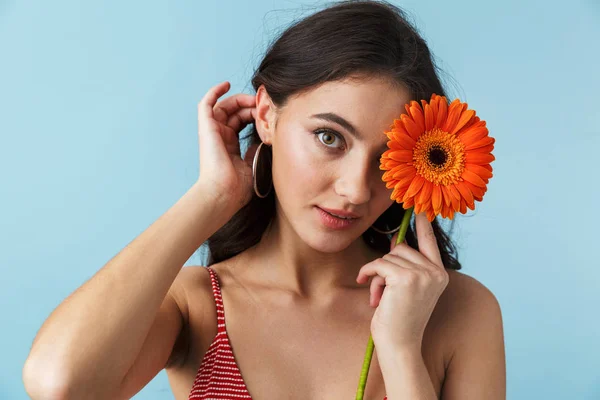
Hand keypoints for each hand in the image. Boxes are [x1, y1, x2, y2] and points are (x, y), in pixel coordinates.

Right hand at [196, 81, 257, 210]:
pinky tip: (226, 84)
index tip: (269, 112)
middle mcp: (220, 138)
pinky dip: (214, 92)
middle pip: (234, 113)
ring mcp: (212, 132)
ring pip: (224, 106)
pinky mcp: (206, 128)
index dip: (254, 115)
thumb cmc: (237, 188)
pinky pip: (206, 104)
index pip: (241, 123)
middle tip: (265, 104)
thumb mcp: (252, 167)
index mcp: (230, 147)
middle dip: (251, 106)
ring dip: (240, 100)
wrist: (223, 194)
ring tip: (255, 98)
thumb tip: (262, 141)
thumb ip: (255, 152)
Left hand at [356, 211, 449, 350]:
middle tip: (381, 292)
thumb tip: (395, 241)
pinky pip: (378, 265)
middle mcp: (435, 272)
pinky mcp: (405, 278)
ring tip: (379, 299)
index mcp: (439, 275)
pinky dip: (368, 276)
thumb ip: (405, 266)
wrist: (399, 346)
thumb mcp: (406, 289)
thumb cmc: (399, 320)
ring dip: (376, 276)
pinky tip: (371, 297)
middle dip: (385, 267)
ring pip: (388, 257)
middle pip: (401, 249)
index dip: (423, 224)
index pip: (430, 242)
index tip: (420, 208)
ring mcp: (422, 274)